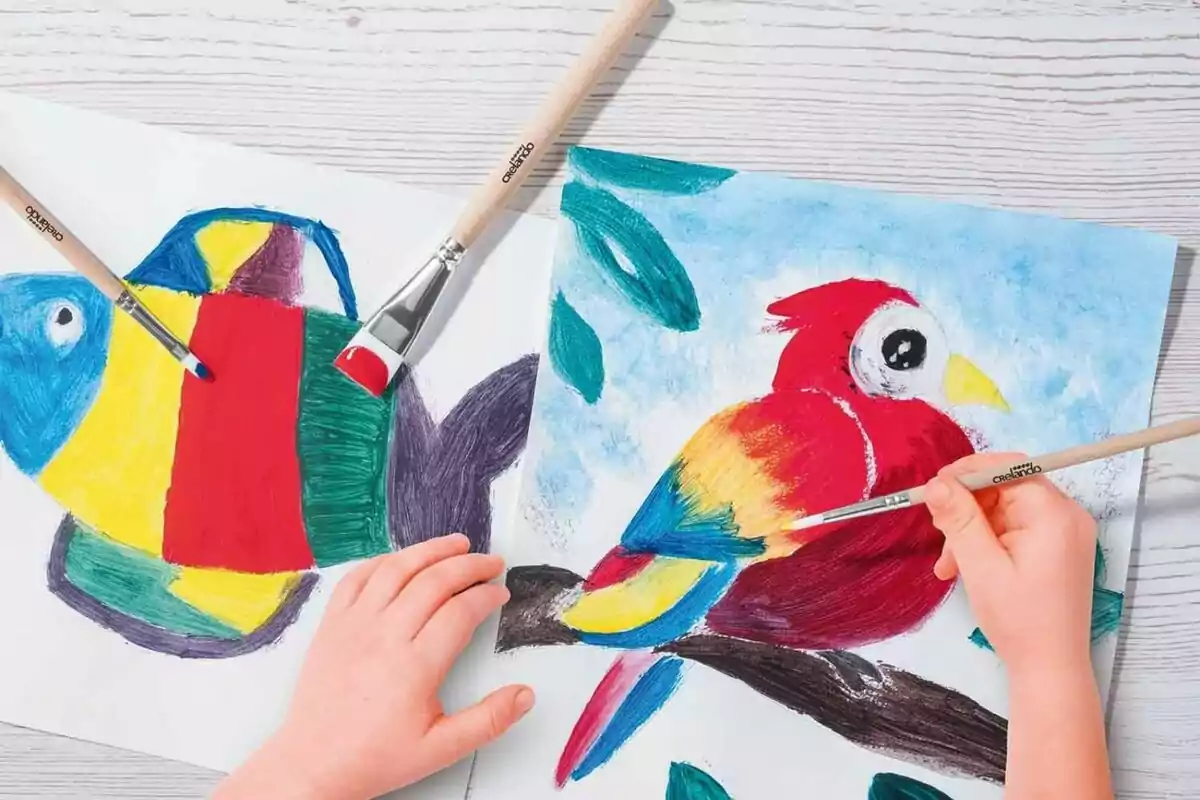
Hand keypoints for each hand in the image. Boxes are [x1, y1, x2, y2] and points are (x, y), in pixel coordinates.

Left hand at [215, 534, 533, 799]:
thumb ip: (488, 720)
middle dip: (469, 565)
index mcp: (415, 667)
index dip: (486, 595)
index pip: (461, 611)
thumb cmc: (376, 757)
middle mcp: (384, 637)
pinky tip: (404, 559)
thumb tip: (526, 694)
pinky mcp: (331, 624)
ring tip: (457, 543)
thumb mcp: (441, 748)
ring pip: (397, 569)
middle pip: (434, 581)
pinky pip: (358, 577)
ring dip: (430, 550)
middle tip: (492, 562)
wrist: (314, 763)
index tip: (500, 593)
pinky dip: (385, 561)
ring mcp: (354, 625)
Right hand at [924, 453, 1097, 675]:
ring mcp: (1064, 532)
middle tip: (938, 533)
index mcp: (1053, 514)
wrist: (1049, 668)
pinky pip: (1014, 528)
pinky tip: (964, 566)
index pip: (1007, 468)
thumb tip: (936, 483)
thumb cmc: (1019, 620)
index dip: (966, 473)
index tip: (933, 491)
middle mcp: (1066, 515)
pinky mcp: (1057, 548)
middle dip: (966, 508)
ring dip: (971, 529)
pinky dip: (987, 541)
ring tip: (949, 564)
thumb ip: (959, 519)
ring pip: (1004, 509)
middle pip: (1004, 488)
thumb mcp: (981, 566)